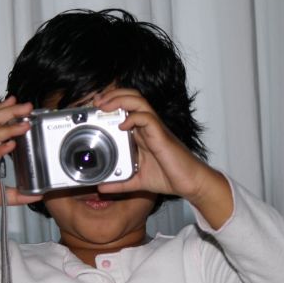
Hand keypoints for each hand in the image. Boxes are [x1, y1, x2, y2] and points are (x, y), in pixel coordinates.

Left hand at [93, 89, 232, 225]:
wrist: (189, 183)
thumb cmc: (168, 177)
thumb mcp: (137, 182)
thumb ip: (119, 183)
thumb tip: (101, 187)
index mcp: (141, 133)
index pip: (125, 107)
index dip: (110, 102)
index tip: (94, 107)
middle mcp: (147, 127)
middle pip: (131, 98)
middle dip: (112, 95)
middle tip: (96, 101)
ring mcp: (155, 128)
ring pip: (138, 102)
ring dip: (120, 100)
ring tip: (105, 105)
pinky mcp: (161, 135)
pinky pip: (147, 118)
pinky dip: (134, 118)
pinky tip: (123, 125)